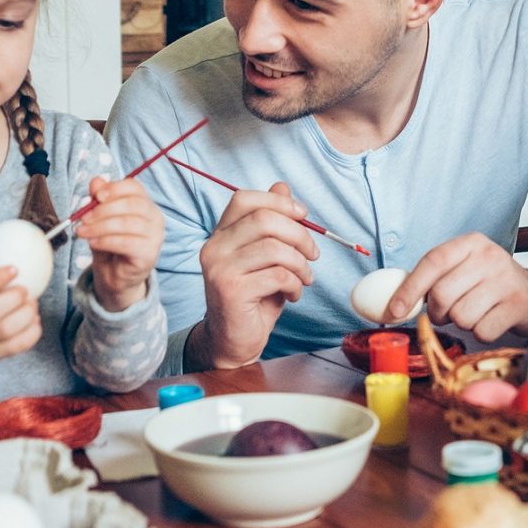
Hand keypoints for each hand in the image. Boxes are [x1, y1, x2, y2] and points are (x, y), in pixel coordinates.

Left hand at [76, 175, 164, 311]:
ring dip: (100, 226)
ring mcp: (155, 236)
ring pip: (128, 223)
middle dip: (103, 210)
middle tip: (82, 219)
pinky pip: (127, 242)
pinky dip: (106, 241)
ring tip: (82, 232)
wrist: (114, 276)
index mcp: (145, 204)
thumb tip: (96, 181)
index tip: (96, 196)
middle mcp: (155, 218)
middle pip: (132, 204)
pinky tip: (93, 243)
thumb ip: (98, 201)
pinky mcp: (149, 254)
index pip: (134, 187)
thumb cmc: (110, 245)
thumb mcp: (100, 220)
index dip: (115, 188)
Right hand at [196, 182, 316, 367]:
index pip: (245, 199)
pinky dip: (295, 284)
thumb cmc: (254, 296)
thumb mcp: (266, 256)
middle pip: (264, 219)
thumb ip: (272, 223)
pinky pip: (277, 275)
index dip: (279, 202)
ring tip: (304, 278)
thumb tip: (283, 187)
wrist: (234, 339)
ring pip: (275, 248)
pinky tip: (293, 294)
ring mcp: (219, 269)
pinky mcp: (231, 291)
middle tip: (313, 254)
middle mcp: (214, 247)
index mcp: (221, 234)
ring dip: (300, 264)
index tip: (303, 216)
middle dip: (300, 235)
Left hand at [386, 233, 527, 342]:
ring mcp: (506, 280)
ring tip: (475, 313)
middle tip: (447, 314)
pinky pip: (482, 331)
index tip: (394, 311)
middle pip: (442, 295)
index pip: (433, 261)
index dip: (410, 288)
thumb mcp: (463, 269)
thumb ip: (432, 279)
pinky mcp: (518, 305)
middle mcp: (489, 256)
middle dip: (438, 313)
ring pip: (461, 316)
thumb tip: (392, 303)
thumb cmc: (488, 284)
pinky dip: (481, 333)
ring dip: (462, 323)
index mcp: (470, 243)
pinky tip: (491, 320)